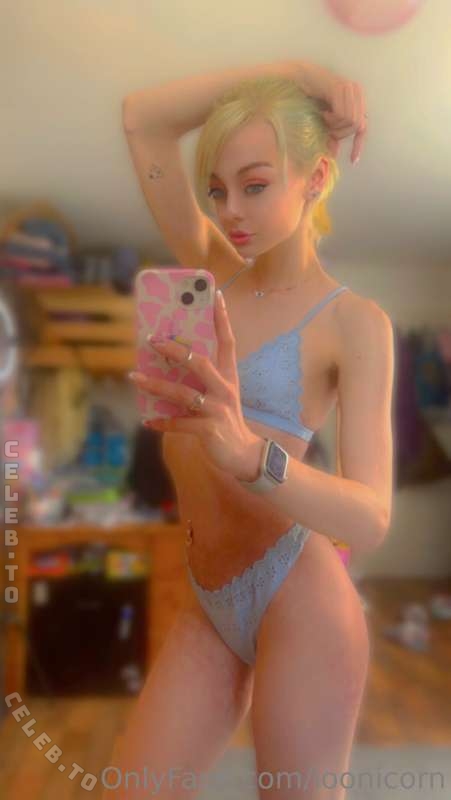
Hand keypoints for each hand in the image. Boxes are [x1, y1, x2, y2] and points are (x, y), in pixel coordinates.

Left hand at [129, 290, 263, 479]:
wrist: (244, 456)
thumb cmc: (226, 421)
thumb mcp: (219, 397)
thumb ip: (200, 382)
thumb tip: (167, 368)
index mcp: (228, 377)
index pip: (227, 342)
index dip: (222, 319)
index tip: (217, 295)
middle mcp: (224, 389)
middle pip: (200, 363)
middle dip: (175, 350)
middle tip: (153, 340)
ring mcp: (217, 409)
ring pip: (182, 393)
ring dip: (155, 385)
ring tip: (134, 378)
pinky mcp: (208, 429)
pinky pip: (179, 423)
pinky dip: (161, 422)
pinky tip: (147, 420)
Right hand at [317, 75, 367, 163]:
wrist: (300, 79)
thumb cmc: (310, 98)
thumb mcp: (324, 119)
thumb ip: (331, 133)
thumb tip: (334, 153)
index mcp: (356, 99)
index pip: (363, 127)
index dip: (358, 144)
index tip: (353, 161)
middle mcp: (357, 92)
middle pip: (357, 126)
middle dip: (340, 133)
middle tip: (326, 128)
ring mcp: (351, 89)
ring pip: (351, 121)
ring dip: (334, 125)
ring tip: (323, 118)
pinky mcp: (341, 88)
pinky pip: (342, 114)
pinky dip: (331, 119)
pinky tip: (323, 113)